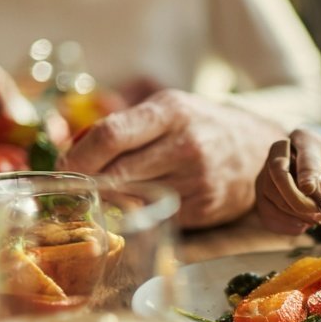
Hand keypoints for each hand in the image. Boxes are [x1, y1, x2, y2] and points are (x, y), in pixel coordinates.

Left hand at [59, 88, 283, 227]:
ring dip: (108, 199)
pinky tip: (138, 201)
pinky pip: (153, 213)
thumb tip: (70, 148)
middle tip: (74, 185)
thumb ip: (125, 124)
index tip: (64, 165)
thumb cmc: (200, 125)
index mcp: (171, 112)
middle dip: (87, 181)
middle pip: (115, 172)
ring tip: (103, 191)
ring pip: (130, 198)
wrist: (257, 150)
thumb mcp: (168, 108)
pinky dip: (137, 210)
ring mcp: (196, 179)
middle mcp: (185, 145)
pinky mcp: (202, 207)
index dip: (78, 155)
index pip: (110, 135)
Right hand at [256, 128, 320, 235]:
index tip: (312, 189)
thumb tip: (318, 187)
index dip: (306, 174)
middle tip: (318, 214)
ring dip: (293, 214)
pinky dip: (284, 224)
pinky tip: (301, 226)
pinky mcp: (262, 194)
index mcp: (304, 140)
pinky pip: (265, 212)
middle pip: (277, 173)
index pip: (301, 156)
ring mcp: (265, 173)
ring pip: (269, 194)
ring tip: (316, 220)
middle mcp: (279, 152)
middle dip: (296, 198)